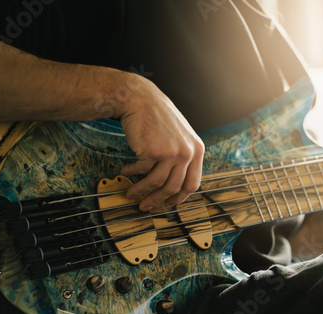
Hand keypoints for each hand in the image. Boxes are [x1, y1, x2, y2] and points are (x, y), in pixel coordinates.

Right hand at [118, 73, 204, 210]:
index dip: (180, 197)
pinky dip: (132, 173)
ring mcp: (172, 152)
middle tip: (145, 205)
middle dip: (158, 200)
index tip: (169, 204)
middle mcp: (187, 152)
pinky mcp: (154, 151)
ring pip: (157, 184)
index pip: (193, 183)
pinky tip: (126, 170)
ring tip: (131, 193)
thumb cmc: (158, 118)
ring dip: (141, 191)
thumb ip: (182, 158)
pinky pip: (142, 171)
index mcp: (197, 150)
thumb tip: (174, 185)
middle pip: (174, 187)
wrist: (141, 99)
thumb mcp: (180, 136)